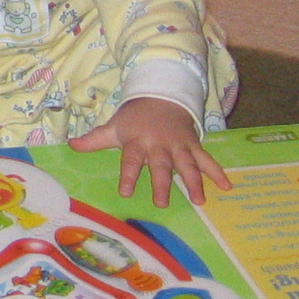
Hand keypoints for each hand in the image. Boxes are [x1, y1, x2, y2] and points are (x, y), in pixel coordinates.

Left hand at [69, 96, 231, 207]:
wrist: (162, 96)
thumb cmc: (135, 118)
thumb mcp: (114, 126)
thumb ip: (95, 139)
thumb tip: (71, 145)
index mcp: (137, 141)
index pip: (131, 160)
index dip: (128, 175)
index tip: (126, 192)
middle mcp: (159, 145)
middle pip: (161, 166)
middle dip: (161, 184)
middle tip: (161, 203)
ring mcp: (179, 146)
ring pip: (187, 165)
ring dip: (194, 182)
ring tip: (199, 201)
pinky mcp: (193, 145)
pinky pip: (207, 159)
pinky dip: (217, 172)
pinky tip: (228, 187)